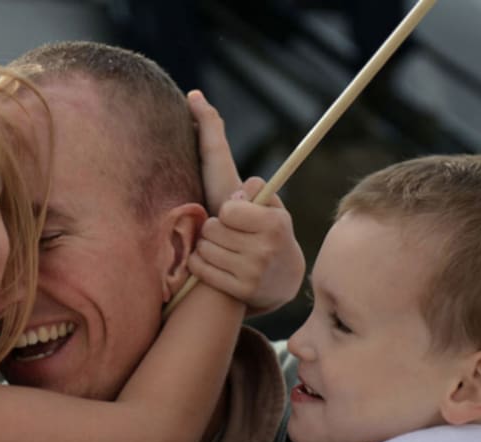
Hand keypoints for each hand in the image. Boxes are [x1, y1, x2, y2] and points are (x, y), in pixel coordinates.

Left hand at [186, 91, 304, 313]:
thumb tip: (202, 109)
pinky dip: (200, 266)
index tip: (233, 215)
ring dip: (205, 248)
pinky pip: (200, 269)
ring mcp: (253, 274)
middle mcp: (266, 249)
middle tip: (228, 236)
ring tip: (224, 252)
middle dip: (213, 229)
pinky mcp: (239, 294)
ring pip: (203, 249)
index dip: (225, 211)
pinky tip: (214, 268)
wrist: (279, 284)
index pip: (228, 209)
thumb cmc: (266, 233)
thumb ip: (245, 177)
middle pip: (211, 229)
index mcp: (274, 222)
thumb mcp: (267, 204)